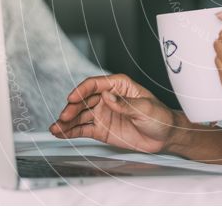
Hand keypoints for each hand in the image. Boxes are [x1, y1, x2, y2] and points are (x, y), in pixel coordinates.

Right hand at [49, 73, 178, 153]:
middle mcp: (107, 97)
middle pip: (84, 100)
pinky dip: (71, 131)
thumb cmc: (159, 116)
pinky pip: (82, 129)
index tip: (72, 98)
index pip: (95, 84)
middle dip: (72, 108)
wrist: (165, 136)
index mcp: (119, 85)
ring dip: (67, 121)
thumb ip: (125, 104)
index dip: (82, 90)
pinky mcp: (101, 129)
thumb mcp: (145, 108)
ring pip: (80, 115)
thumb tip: (107, 97)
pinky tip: (60, 133)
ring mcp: (102, 113)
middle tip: (64, 117)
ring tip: (56, 128)